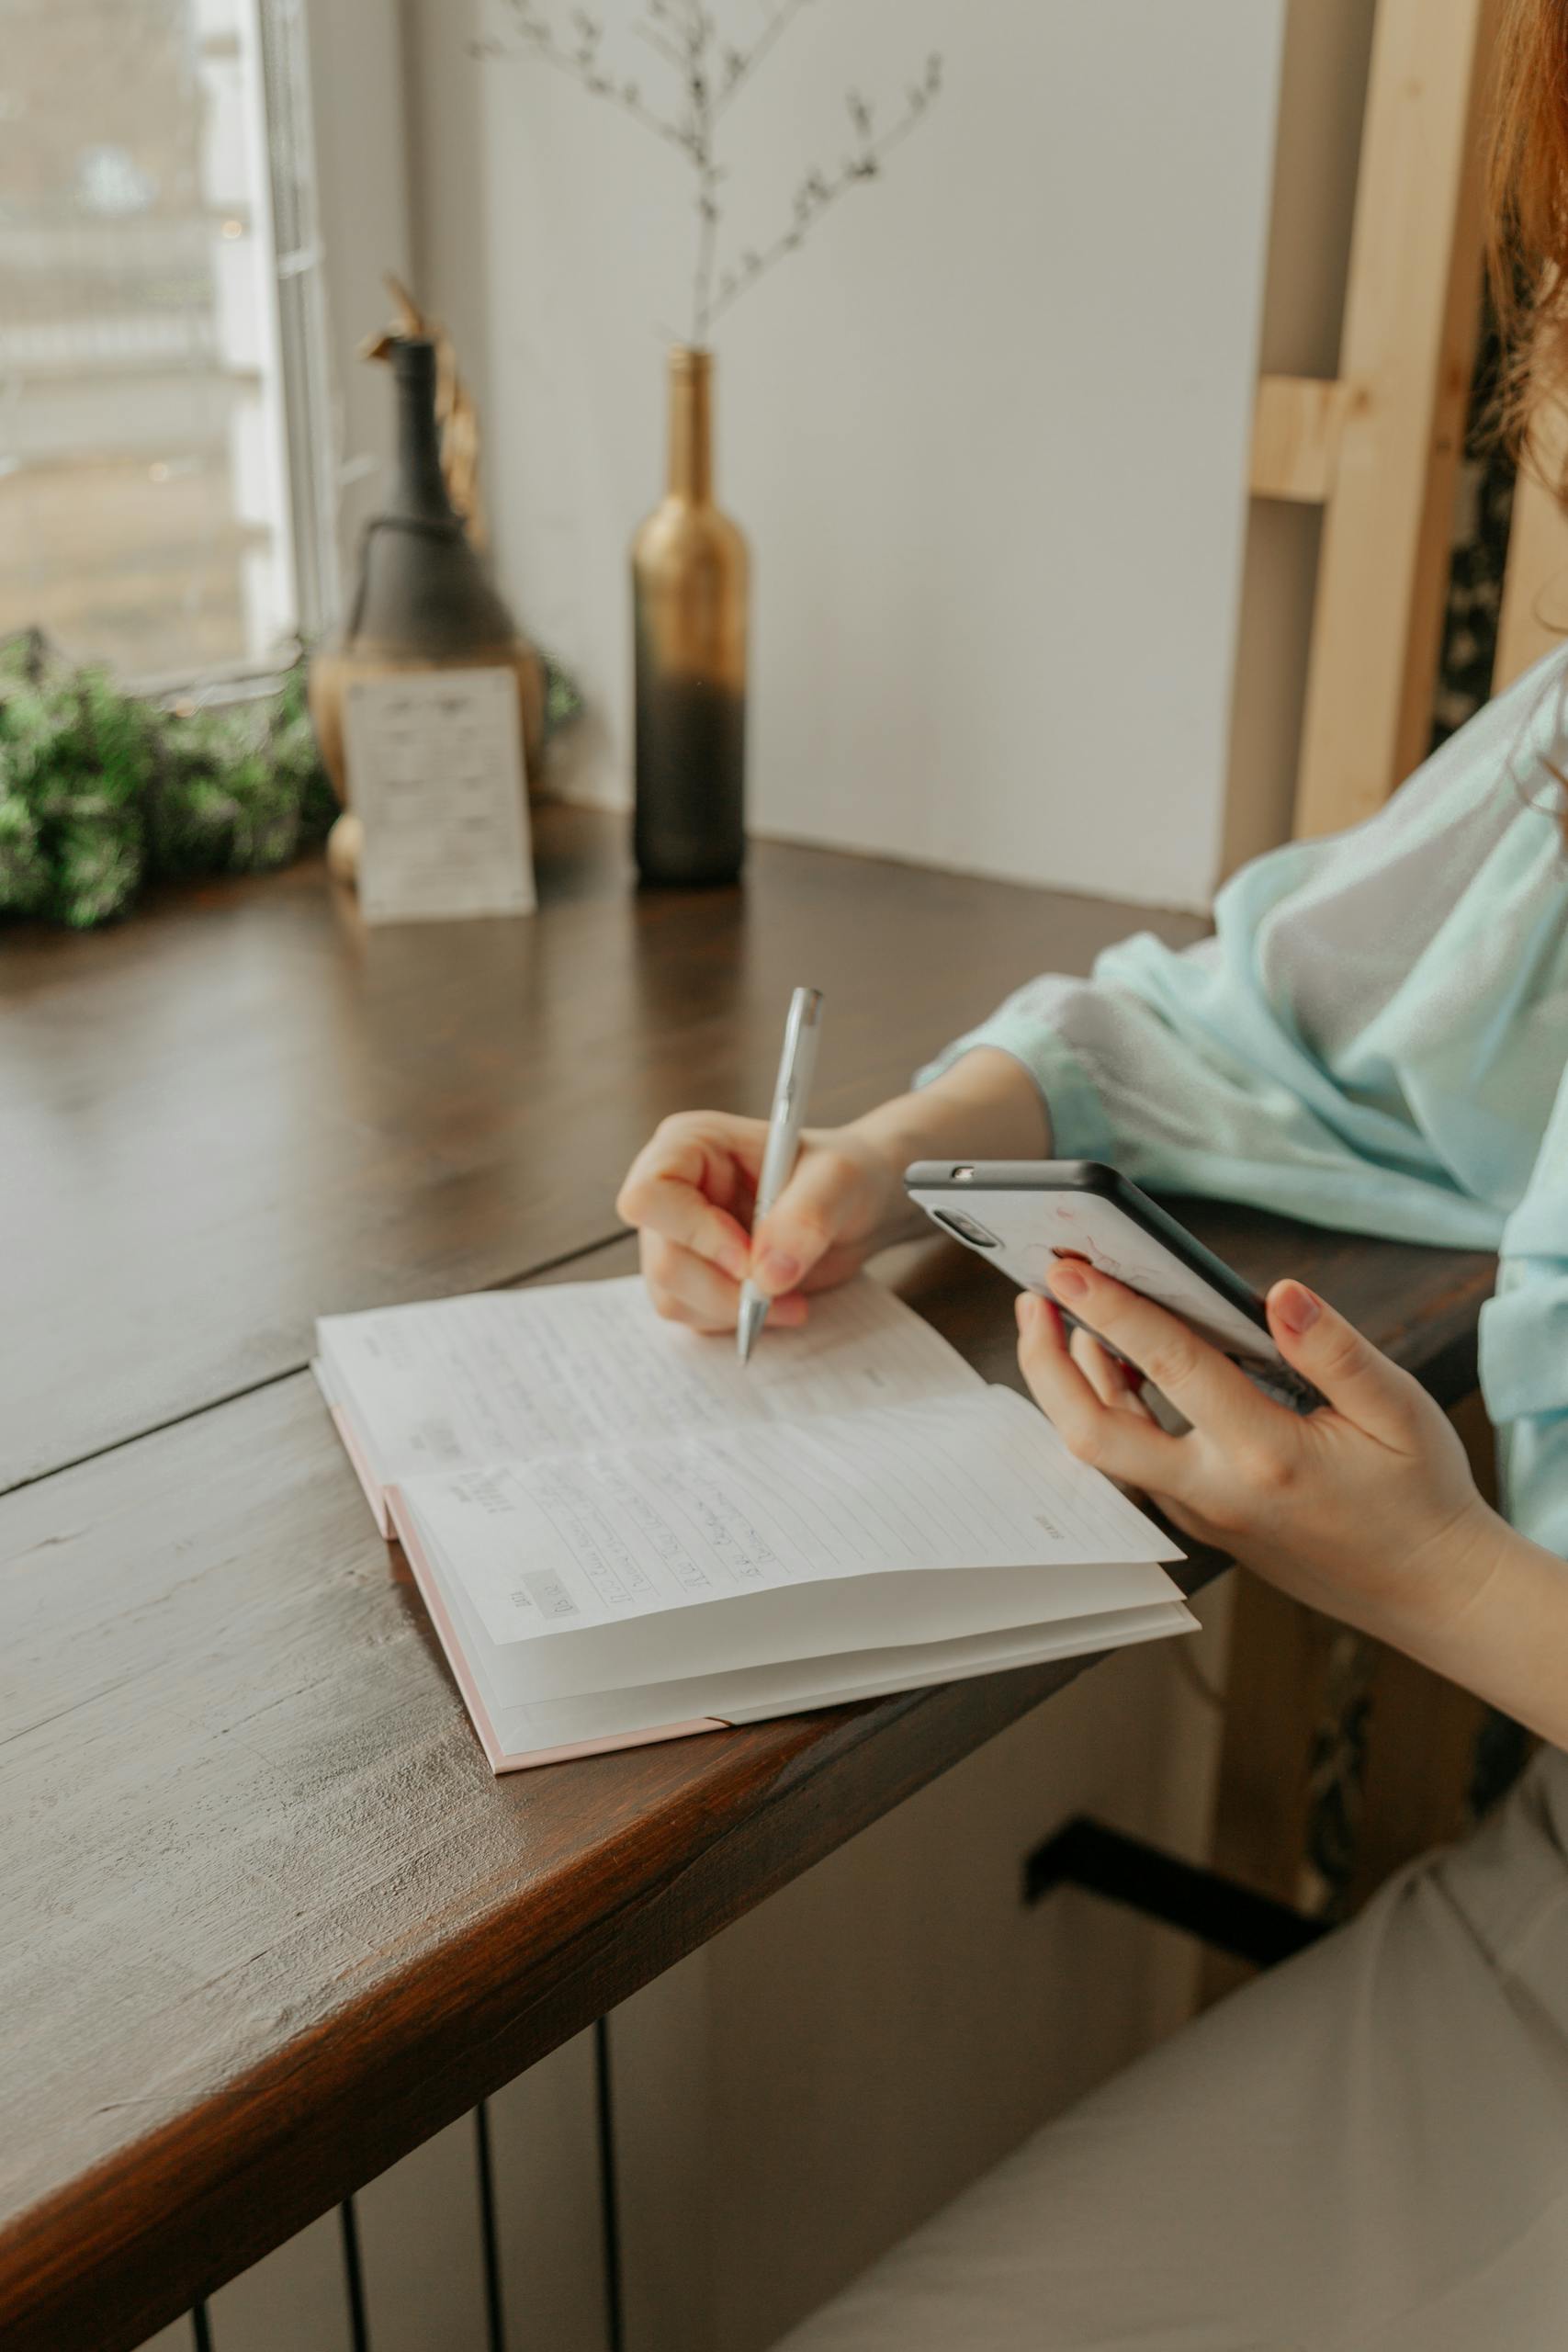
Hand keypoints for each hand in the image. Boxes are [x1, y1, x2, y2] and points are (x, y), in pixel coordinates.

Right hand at [616, 1111, 905, 1331]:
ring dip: (733, 1309)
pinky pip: (691, 1314)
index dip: (695, 1234)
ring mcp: (675, 1235)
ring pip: (672, 1296)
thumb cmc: (845, 1174)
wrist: (858, 1206)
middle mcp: (671, 1189)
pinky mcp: (689, 1273)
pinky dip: (734, 1318)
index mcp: (689, 1144)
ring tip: (790, 1296)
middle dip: (724, 1287)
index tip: (750, 1259)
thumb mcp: (840, 1180)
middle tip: (783, 1288)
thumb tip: (768, 1273)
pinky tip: (775, 1301)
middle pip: (662, 1259)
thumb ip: (807, 1217)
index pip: (650, 1195)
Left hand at [1015, 1261, 1503, 1645]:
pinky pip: (1132, 1460)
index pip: (1172, 1371)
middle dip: (1048, 1362)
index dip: (1116, 1314)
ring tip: (1057, 1313)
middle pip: (1096, 1431)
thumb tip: (1280, 1294)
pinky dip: (1109, 1407)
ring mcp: (1200, 1514)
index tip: (1072, 1270)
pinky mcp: (1199, 1521)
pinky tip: (1109, 1362)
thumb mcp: (1400, 1410)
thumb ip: (1335, 1351)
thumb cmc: (1420, 1495)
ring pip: (1107, 1448)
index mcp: (1267, 1457)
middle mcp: (1217, 1492)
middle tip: (1033, 1295)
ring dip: (1072, 1381)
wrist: (1428, 1590)